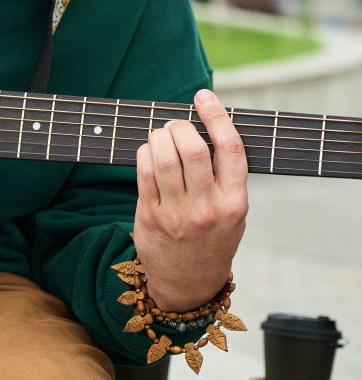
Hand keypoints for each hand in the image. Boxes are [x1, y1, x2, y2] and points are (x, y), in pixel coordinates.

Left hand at [131, 89, 248, 311]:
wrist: (189, 283)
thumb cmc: (213, 238)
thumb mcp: (233, 213)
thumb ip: (225, 178)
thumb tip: (207, 129)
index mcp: (235, 203)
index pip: (231, 150)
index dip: (217, 117)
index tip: (205, 97)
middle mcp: (208, 208)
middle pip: (193, 149)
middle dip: (180, 127)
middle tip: (176, 125)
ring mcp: (178, 213)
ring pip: (164, 158)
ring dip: (159, 137)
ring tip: (161, 135)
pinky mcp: (151, 216)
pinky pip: (144, 173)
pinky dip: (144, 153)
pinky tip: (148, 151)